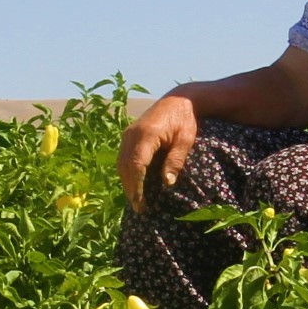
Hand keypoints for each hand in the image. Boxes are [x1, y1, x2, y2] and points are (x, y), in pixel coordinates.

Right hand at [119, 93, 201, 211]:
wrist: (177, 100)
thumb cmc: (184, 120)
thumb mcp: (186, 139)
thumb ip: (176, 160)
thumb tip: (166, 183)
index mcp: (147, 134)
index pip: (137, 163)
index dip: (137, 185)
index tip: (141, 201)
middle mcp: (132, 134)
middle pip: (125, 166)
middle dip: (130, 189)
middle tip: (139, 208)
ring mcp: (128, 134)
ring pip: (121, 163)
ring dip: (127, 183)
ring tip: (136, 201)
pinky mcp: (128, 136)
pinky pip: (123, 157)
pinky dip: (127, 173)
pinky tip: (134, 185)